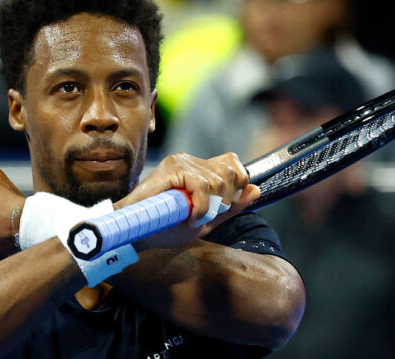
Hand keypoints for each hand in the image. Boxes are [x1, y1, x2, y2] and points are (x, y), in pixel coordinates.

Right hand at [115, 152, 260, 249]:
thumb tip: (257, 190)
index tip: (222, 207)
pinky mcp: (172, 167)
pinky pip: (202, 185)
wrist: (138, 233)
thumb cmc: (166, 227)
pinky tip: (189, 216)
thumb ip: (231, 207)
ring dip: (211, 206)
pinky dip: (201, 206)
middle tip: (205, 215)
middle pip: (232, 171)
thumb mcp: (206, 220)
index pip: (233, 163)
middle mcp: (191, 161)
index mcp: (199, 169)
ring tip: (193, 217)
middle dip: (225, 199)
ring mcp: (181, 162)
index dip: (236, 186)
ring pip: (219, 180)